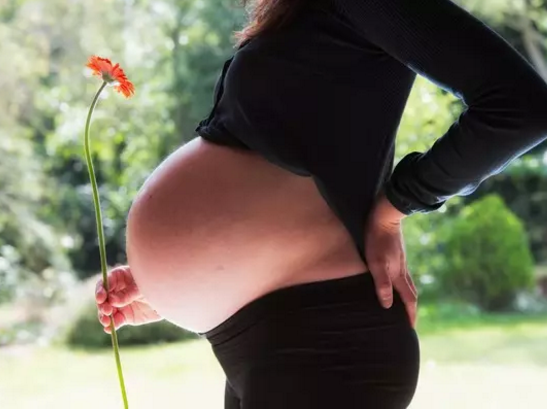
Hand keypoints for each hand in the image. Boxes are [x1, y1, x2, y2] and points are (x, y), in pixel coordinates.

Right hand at [95, 265, 161, 332]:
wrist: (169, 299)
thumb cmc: (156, 285)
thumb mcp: (143, 287)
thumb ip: (129, 294)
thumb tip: (112, 301)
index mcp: (121, 277)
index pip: (106, 282)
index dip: (101, 290)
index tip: (102, 298)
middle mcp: (117, 291)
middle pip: (103, 298)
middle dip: (102, 304)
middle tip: (106, 310)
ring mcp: (120, 304)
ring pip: (107, 311)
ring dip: (104, 316)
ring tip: (106, 321)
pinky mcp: (125, 316)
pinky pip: (116, 321)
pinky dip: (112, 325)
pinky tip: (109, 329)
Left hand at [364, 191, 417, 327]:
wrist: (384, 216)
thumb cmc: (377, 240)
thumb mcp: (376, 263)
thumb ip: (382, 284)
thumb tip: (388, 306)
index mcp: (399, 274)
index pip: (408, 299)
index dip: (410, 314)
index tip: (411, 328)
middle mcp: (403, 269)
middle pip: (410, 292)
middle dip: (410, 307)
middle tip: (408, 320)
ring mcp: (400, 260)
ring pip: (406, 282)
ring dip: (405, 295)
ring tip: (400, 304)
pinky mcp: (395, 253)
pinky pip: (401, 274)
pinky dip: (400, 283)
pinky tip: (392, 281)